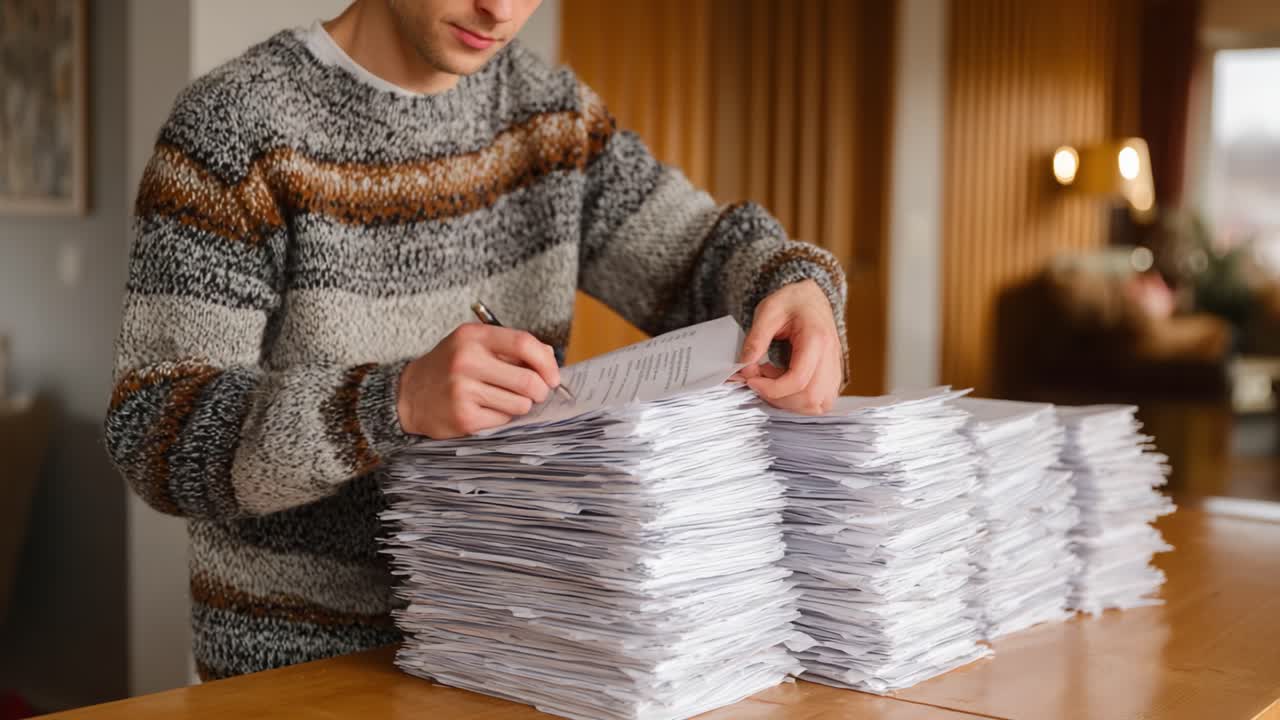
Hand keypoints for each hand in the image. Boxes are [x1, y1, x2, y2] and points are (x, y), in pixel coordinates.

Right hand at [397, 323, 560, 438]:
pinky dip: (502, 417)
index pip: (524, 343)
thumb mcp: (474, 345)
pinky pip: (504, 420)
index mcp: (473, 337)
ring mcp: (463, 391)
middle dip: (540, 391)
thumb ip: (511, 347)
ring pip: (520, 404)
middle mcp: (467, 361)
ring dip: (520, 405)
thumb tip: (550, 359)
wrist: (409, 395)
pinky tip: (486, 410)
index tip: (553, 376)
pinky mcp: (464, 418)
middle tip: (537, 393)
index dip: (546, 362)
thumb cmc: (449, 367)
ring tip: (504, 399)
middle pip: (528, 380)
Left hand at [737, 280, 841, 414]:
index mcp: (817, 339)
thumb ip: (756, 339)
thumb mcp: (768, 311)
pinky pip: (821, 402)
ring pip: (818, 405)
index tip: (751, 380)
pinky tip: (784, 385)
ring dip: (790, 402)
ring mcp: (835, 369)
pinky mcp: (832, 377)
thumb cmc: (793, 301)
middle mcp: (831, 357)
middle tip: (760, 380)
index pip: (799, 380)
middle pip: (810, 398)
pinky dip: (800, 402)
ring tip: (772, 381)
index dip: (771, 388)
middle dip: (779, 398)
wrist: (812, 298)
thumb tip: (744, 367)